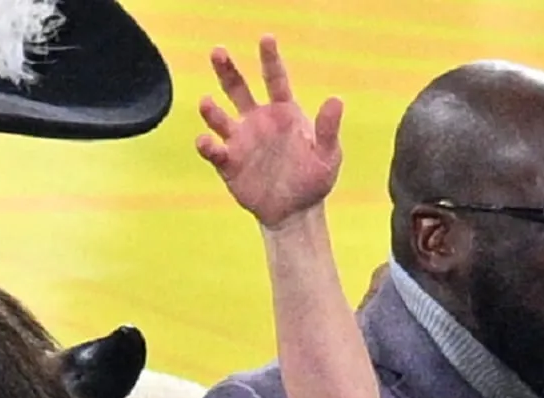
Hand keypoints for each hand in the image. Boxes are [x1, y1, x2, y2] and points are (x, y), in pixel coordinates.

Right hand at [197, 35, 344, 228]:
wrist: (295, 212)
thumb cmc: (314, 179)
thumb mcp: (327, 155)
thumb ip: (328, 129)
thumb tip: (336, 100)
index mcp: (283, 113)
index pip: (275, 79)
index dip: (270, 59)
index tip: (266, 38)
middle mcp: (258, 120)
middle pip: (238, 88)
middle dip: (227, 69)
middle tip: (218, 51)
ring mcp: (240, 140)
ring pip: (218, 116)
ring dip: (210, 109)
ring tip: (207, 102)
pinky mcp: (228, 162)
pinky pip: (213, 149)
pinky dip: (207, 144)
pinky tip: (207, 141)